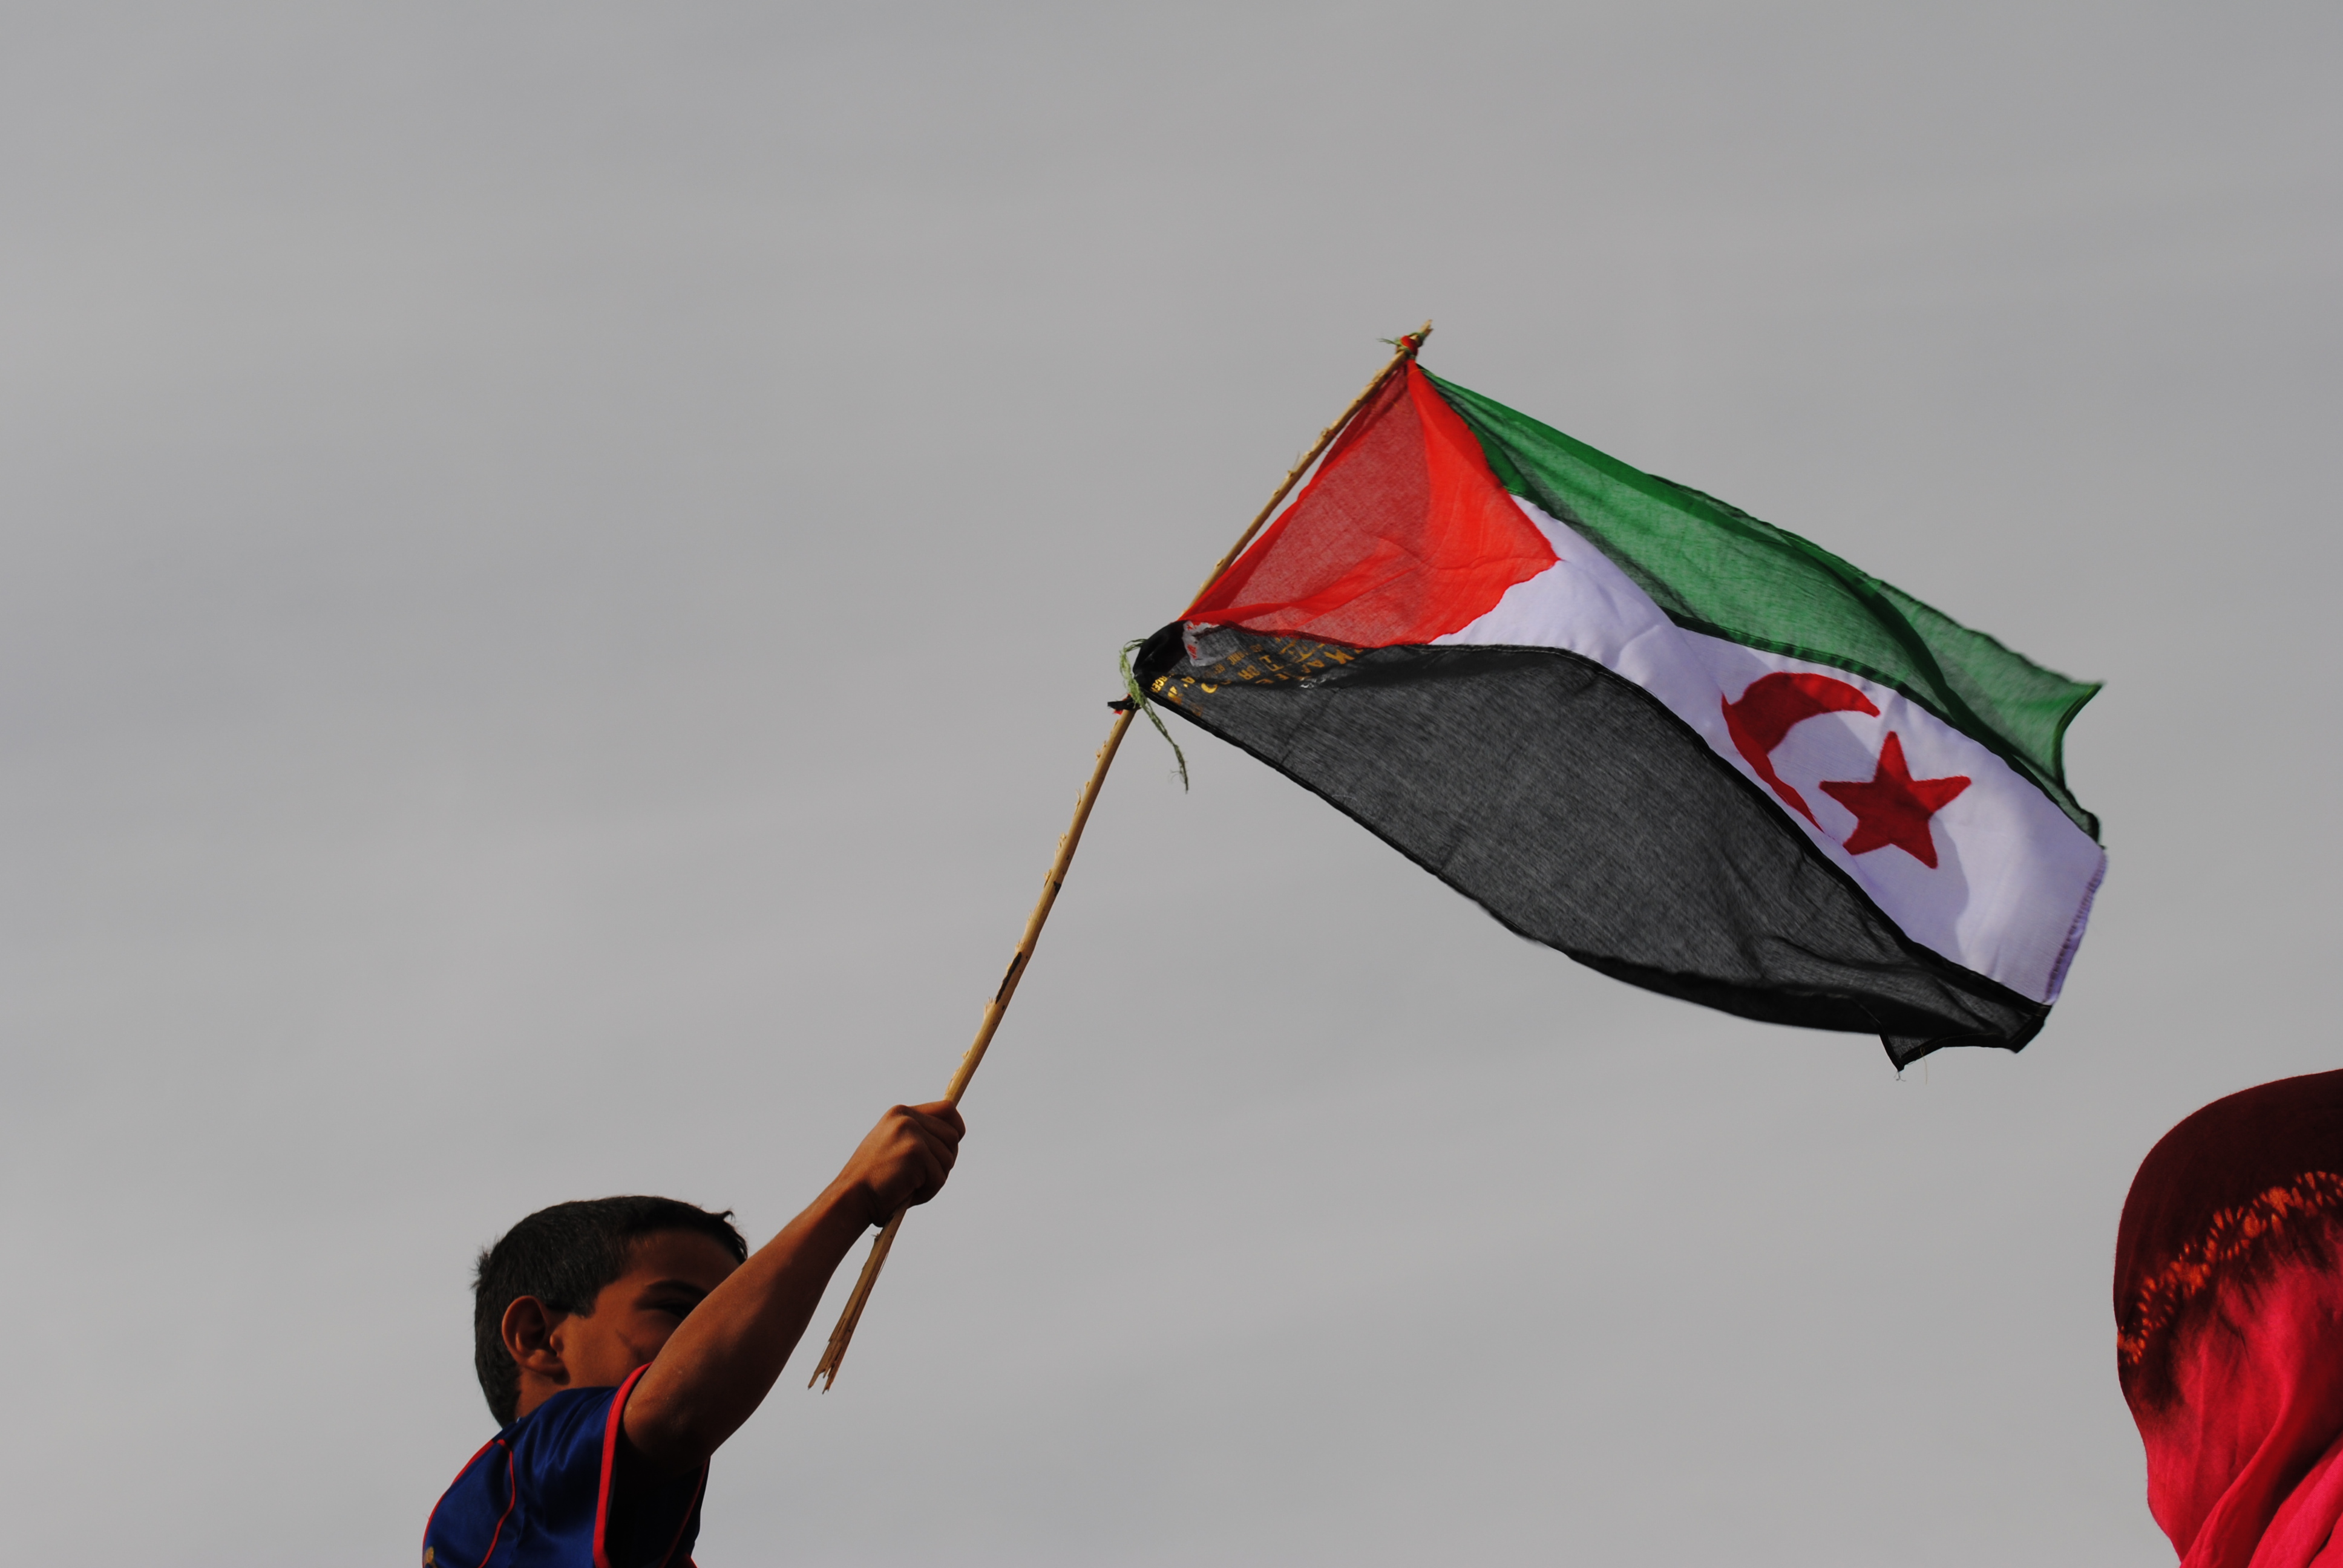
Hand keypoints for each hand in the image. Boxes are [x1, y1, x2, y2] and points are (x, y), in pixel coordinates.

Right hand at [836, 1101, 964, 1226]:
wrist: (850, 1198)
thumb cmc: (874, 1181)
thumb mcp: (894, 1147)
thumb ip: (919, 1137)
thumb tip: (954, 1135)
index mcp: (901, 1113)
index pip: (947, 1109)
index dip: (956, 1128)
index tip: (952, 1146)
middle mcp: (906, 1118)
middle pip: (953, 1136)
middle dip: (945, 1160)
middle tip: (923, 1178)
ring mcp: (911, 1133)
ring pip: (948, 1157)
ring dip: (935, 1179)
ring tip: (910, 1187)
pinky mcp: (915, 1152)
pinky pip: (939, 1176)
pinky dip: (928, 1191)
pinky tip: (906, 1193)